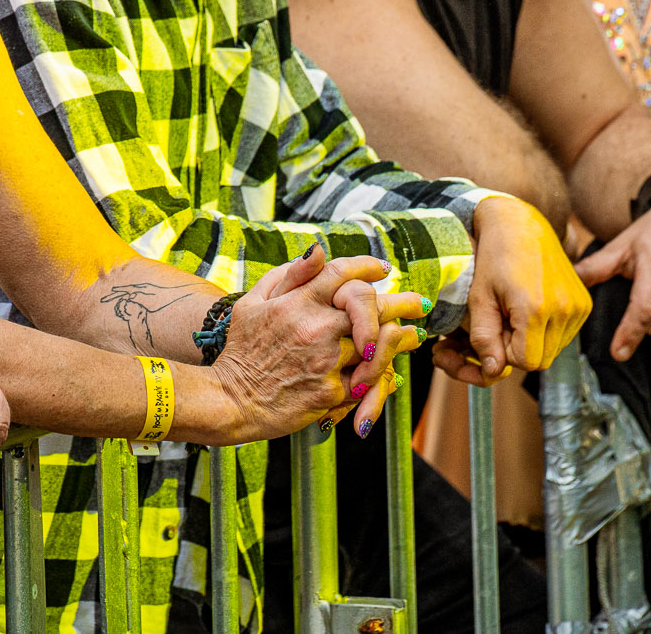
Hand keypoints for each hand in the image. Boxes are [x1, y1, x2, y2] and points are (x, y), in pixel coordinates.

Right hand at [212, 246, 419, 439]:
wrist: (232, 399)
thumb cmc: (242, 349)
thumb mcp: (254, 302)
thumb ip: (288, 275)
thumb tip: (319, 250)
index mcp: (297, 302)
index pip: (341, 273)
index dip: (367, 266)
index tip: (383, 269)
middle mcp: (315, 327)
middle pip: (370, 305)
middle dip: (400, 302)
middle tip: (418, 303)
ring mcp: (326, 360)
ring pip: (378, 344)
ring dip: (400, 338)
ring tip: (413, 335)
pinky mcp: (332, 392)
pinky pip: (366, 379)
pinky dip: (381, 374)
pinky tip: (391, 369)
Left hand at [446, 195, 591, 385]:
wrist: (520, 225)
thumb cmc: (493, 259)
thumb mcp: (478, 298)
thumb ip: (483, 337)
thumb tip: (492, 371)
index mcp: (535, 309)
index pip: (525, 362)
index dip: (505, 352)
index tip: (495, 328)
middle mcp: (564, 310)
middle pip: (542, 359)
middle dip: (519, 348)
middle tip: (504, 320)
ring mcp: (579, 307)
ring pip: (555, 349)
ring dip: (533, 340)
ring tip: (516, 311)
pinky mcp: (585, 303)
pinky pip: (565, 334)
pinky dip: (548, 330)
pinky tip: (532, 306)